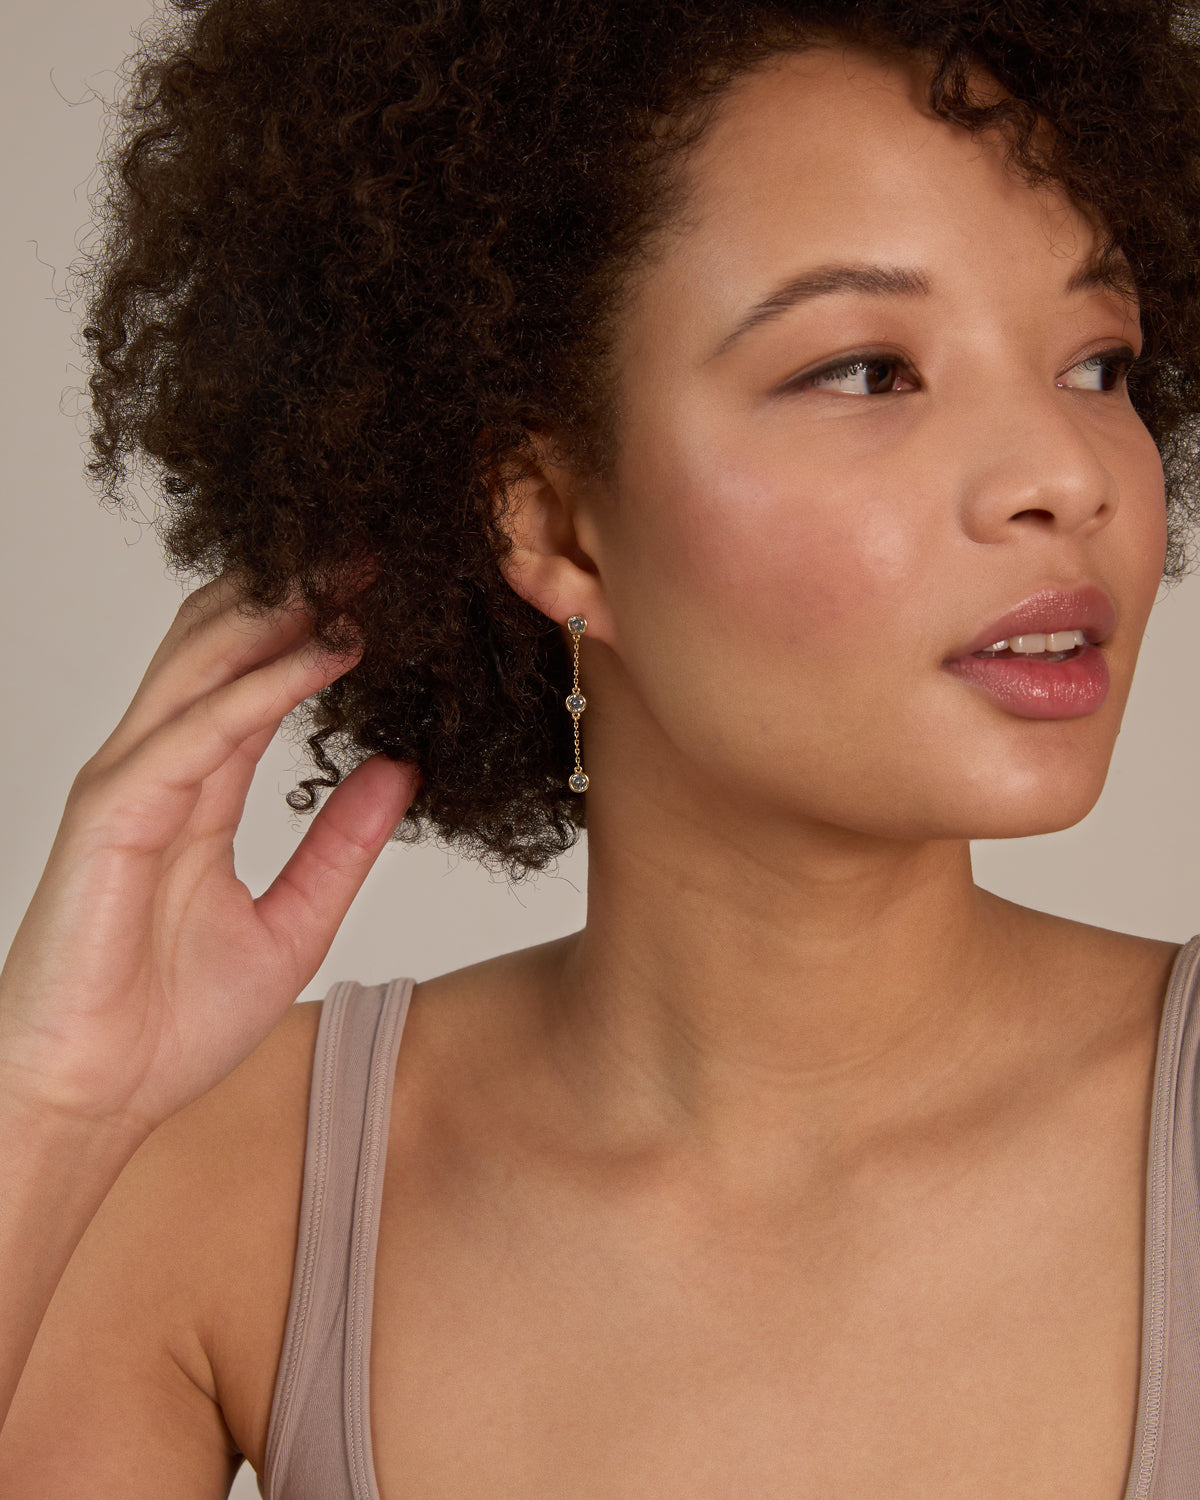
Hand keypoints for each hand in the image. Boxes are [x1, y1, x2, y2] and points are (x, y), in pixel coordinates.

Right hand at [0, 572, 417, 1137]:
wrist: (92, 1099)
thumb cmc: (168, 1024)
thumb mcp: (293, 924)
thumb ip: (342, 847)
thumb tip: (402, 771)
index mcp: (199, 790)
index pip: (259, 677)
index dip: (319, 627)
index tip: (392, 591)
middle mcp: (161, 768)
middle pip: (226, 644)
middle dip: (302, 591)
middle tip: (381, 548)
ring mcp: (130, 782)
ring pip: (204, 661)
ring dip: (285, 610)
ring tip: (361, 570)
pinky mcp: (113, 811)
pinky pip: (200, 730)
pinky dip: (265, 685)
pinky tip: (329, 654)